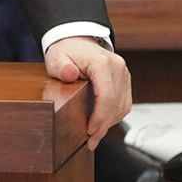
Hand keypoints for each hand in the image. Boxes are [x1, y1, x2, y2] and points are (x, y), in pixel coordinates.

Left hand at [44, 35, 131, 150]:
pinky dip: (114, 116)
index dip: (100, 116)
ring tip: (95, 136)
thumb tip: (69, 74)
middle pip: (116, 104)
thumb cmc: (66, 50)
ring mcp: (124, 75)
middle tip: (91, 140)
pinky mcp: (124, 81)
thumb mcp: (57, 57)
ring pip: (123, 106)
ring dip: (110, 123)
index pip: (106, 95)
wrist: (77, 41)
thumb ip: (61, 66)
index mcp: (102, 63)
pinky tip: (103, 124)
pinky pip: (123, 103)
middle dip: (104, 125)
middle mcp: (118, 68)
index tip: (90, 130)